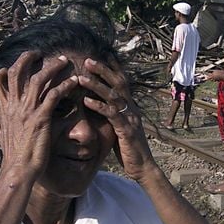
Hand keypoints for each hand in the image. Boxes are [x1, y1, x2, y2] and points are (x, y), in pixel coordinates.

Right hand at [0, 51, 76, 177]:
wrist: (18, 170)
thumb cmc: (15, 155)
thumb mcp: (5, 134)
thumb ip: (7, 121)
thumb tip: (7, 116)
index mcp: (4, 109)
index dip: (4, 70)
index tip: (13, 64)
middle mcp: (13, 106)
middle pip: (16, 72)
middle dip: (26, 58)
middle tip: (39, 53)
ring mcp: (26, 111)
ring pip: (38, 79)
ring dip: (52, 67)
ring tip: (64, 61)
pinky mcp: (41, 118)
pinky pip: (55, 95)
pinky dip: (66, 85)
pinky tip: (75, 82)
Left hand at [78, 57, 157, 181]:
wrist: (143, 168)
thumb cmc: (129, 150)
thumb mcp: (119, 128)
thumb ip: (112, 116)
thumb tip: (97, 106)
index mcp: (130, 107)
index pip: (122, 82)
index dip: (113, 68)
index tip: (102, 55)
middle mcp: (132, 109)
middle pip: (118, 83)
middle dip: (103, 70)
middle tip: (87, 60)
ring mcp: (130, 118)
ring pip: (113, 96)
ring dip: (97, 85)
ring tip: (81, 78)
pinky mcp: (126, 130)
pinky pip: (112, 115)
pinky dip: (99, 106)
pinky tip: (86, 101)